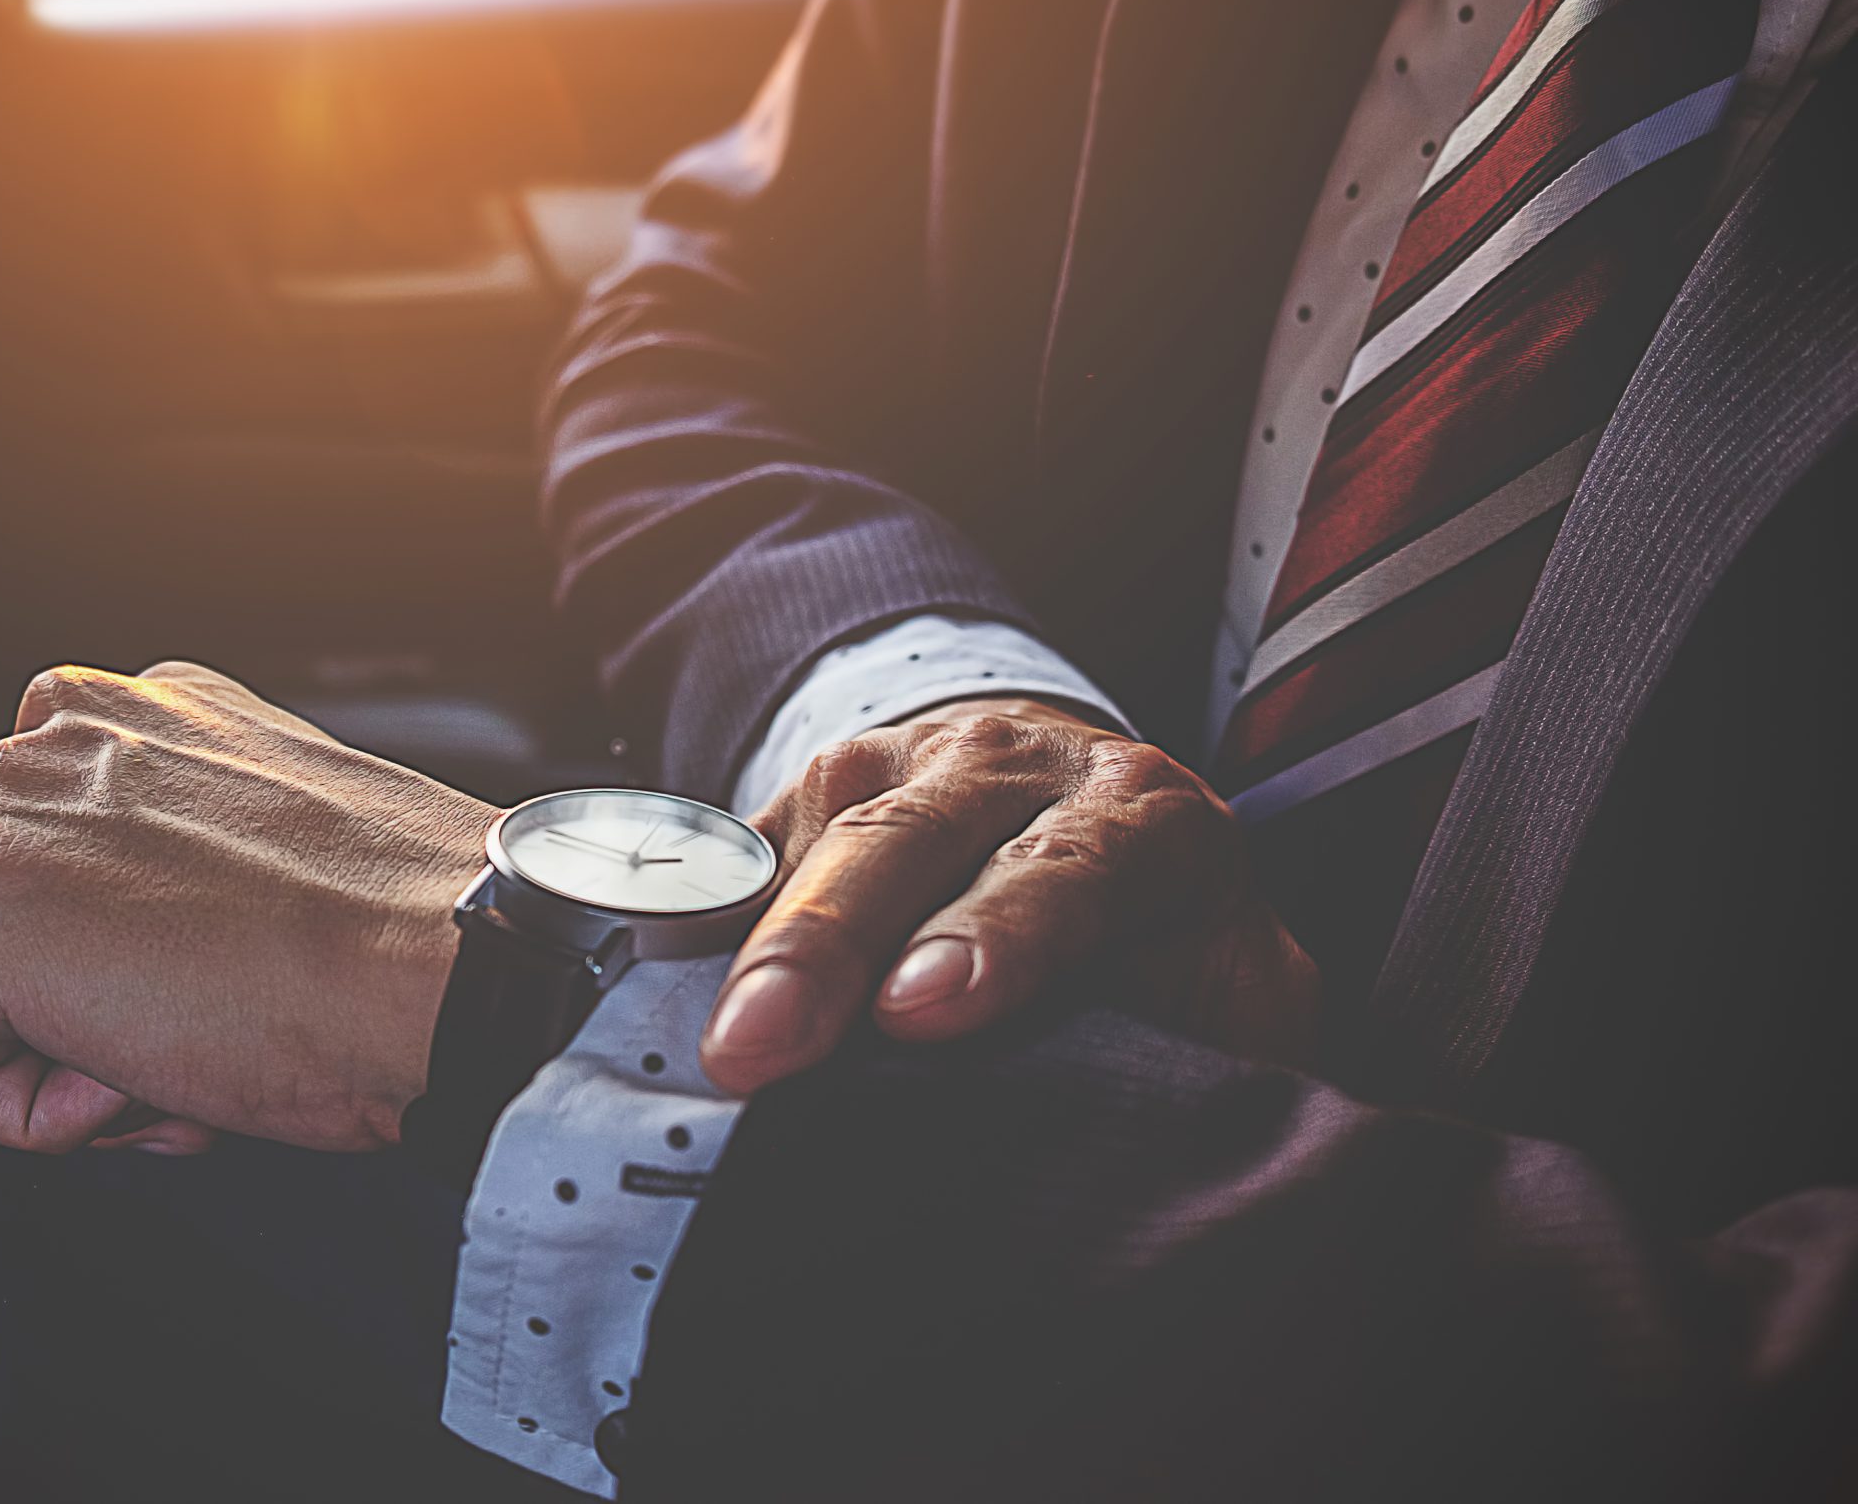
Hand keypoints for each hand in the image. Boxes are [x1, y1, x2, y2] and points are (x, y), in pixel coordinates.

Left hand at [0, 662, 494, 1154]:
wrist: (437, 961)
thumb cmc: (400, 927)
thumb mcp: (274, 835)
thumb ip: (182, 841)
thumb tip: (141, 931)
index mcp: (138, 707)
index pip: (63, 863)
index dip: (141, 955)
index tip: (228, 966)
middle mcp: (57, 737)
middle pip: (13, 931)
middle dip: (100, 1003)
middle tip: (214, 1011)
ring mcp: (3, 820)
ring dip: (78, 1056)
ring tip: (191, 1034)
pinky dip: (36, 1119)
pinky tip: (147, 1068)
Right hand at [700, 697, 1317, 1092]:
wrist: (1073, 812)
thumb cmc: (1157, 940)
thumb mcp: (1233, 981)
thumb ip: (1228, 1034)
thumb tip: (1187, 1117)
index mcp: (1139, 816)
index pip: (1068, 868)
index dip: (997, 937)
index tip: (923, 1014)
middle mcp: (1013, 766)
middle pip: (908, 841)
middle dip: (828, 944)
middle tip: (765, 1048)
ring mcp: (896, 765)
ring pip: (814, 837)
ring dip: (748, 943)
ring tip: (699, 1041)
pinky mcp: (803, 794)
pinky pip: (737, 848)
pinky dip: (691, 914)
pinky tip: (648, 974)